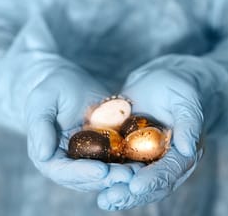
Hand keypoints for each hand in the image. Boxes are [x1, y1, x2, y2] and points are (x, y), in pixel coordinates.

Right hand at [25, 62, 133, 191]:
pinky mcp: (104, 146)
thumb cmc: (52, 88)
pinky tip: (143, 158)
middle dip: (108, 177)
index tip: (102, 170)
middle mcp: (69, 161)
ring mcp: (88, 155)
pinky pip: (116, 157)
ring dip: (121, 173)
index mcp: (50, 156)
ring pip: (105, 171)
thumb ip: (41, 127)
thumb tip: (44, 155)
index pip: (64, 172)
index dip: (82, 173)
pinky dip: (128, 160)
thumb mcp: (43, 102)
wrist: (68, 78)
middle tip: (127, 175)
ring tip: (138, 170)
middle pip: (88, 177)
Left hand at [97, 58, 203, 209]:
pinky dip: (106, 172)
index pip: (169, 171)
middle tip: (111, 198)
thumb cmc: (175, 86)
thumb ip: (189, 123)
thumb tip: (188, 149)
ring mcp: (144, 155)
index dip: (153, 180)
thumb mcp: (185, 101)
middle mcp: (163, 160)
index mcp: (182, 153)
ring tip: (102, 198)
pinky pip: (117, 163)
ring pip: (131, 177)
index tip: (135, 186)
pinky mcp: (128, 147)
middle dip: (129, 193)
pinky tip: (89, 177)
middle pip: (148, 182)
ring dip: (116, 188)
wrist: (157, 78)